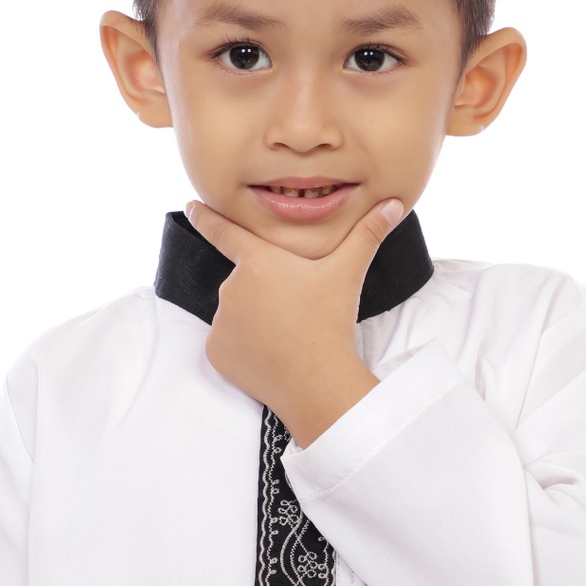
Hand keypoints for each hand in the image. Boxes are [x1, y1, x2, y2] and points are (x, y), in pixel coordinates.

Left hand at [185, 198, 404, 446]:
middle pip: (246, 281)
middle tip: (296, 310)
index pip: (223, 231)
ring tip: (287, 334)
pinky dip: (245, 347)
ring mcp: (220, 321)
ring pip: (238, 313)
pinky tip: (270, 354)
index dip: (206, 217)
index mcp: (258, 262)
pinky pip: (228, 343)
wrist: (317, 382)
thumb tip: (395, 203)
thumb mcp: (348, 272)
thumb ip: (368, 233)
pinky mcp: (216, 352)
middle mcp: (231, 287)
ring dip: (256, 319)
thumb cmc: (330, 321)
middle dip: (266, 291)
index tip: (189, 206)